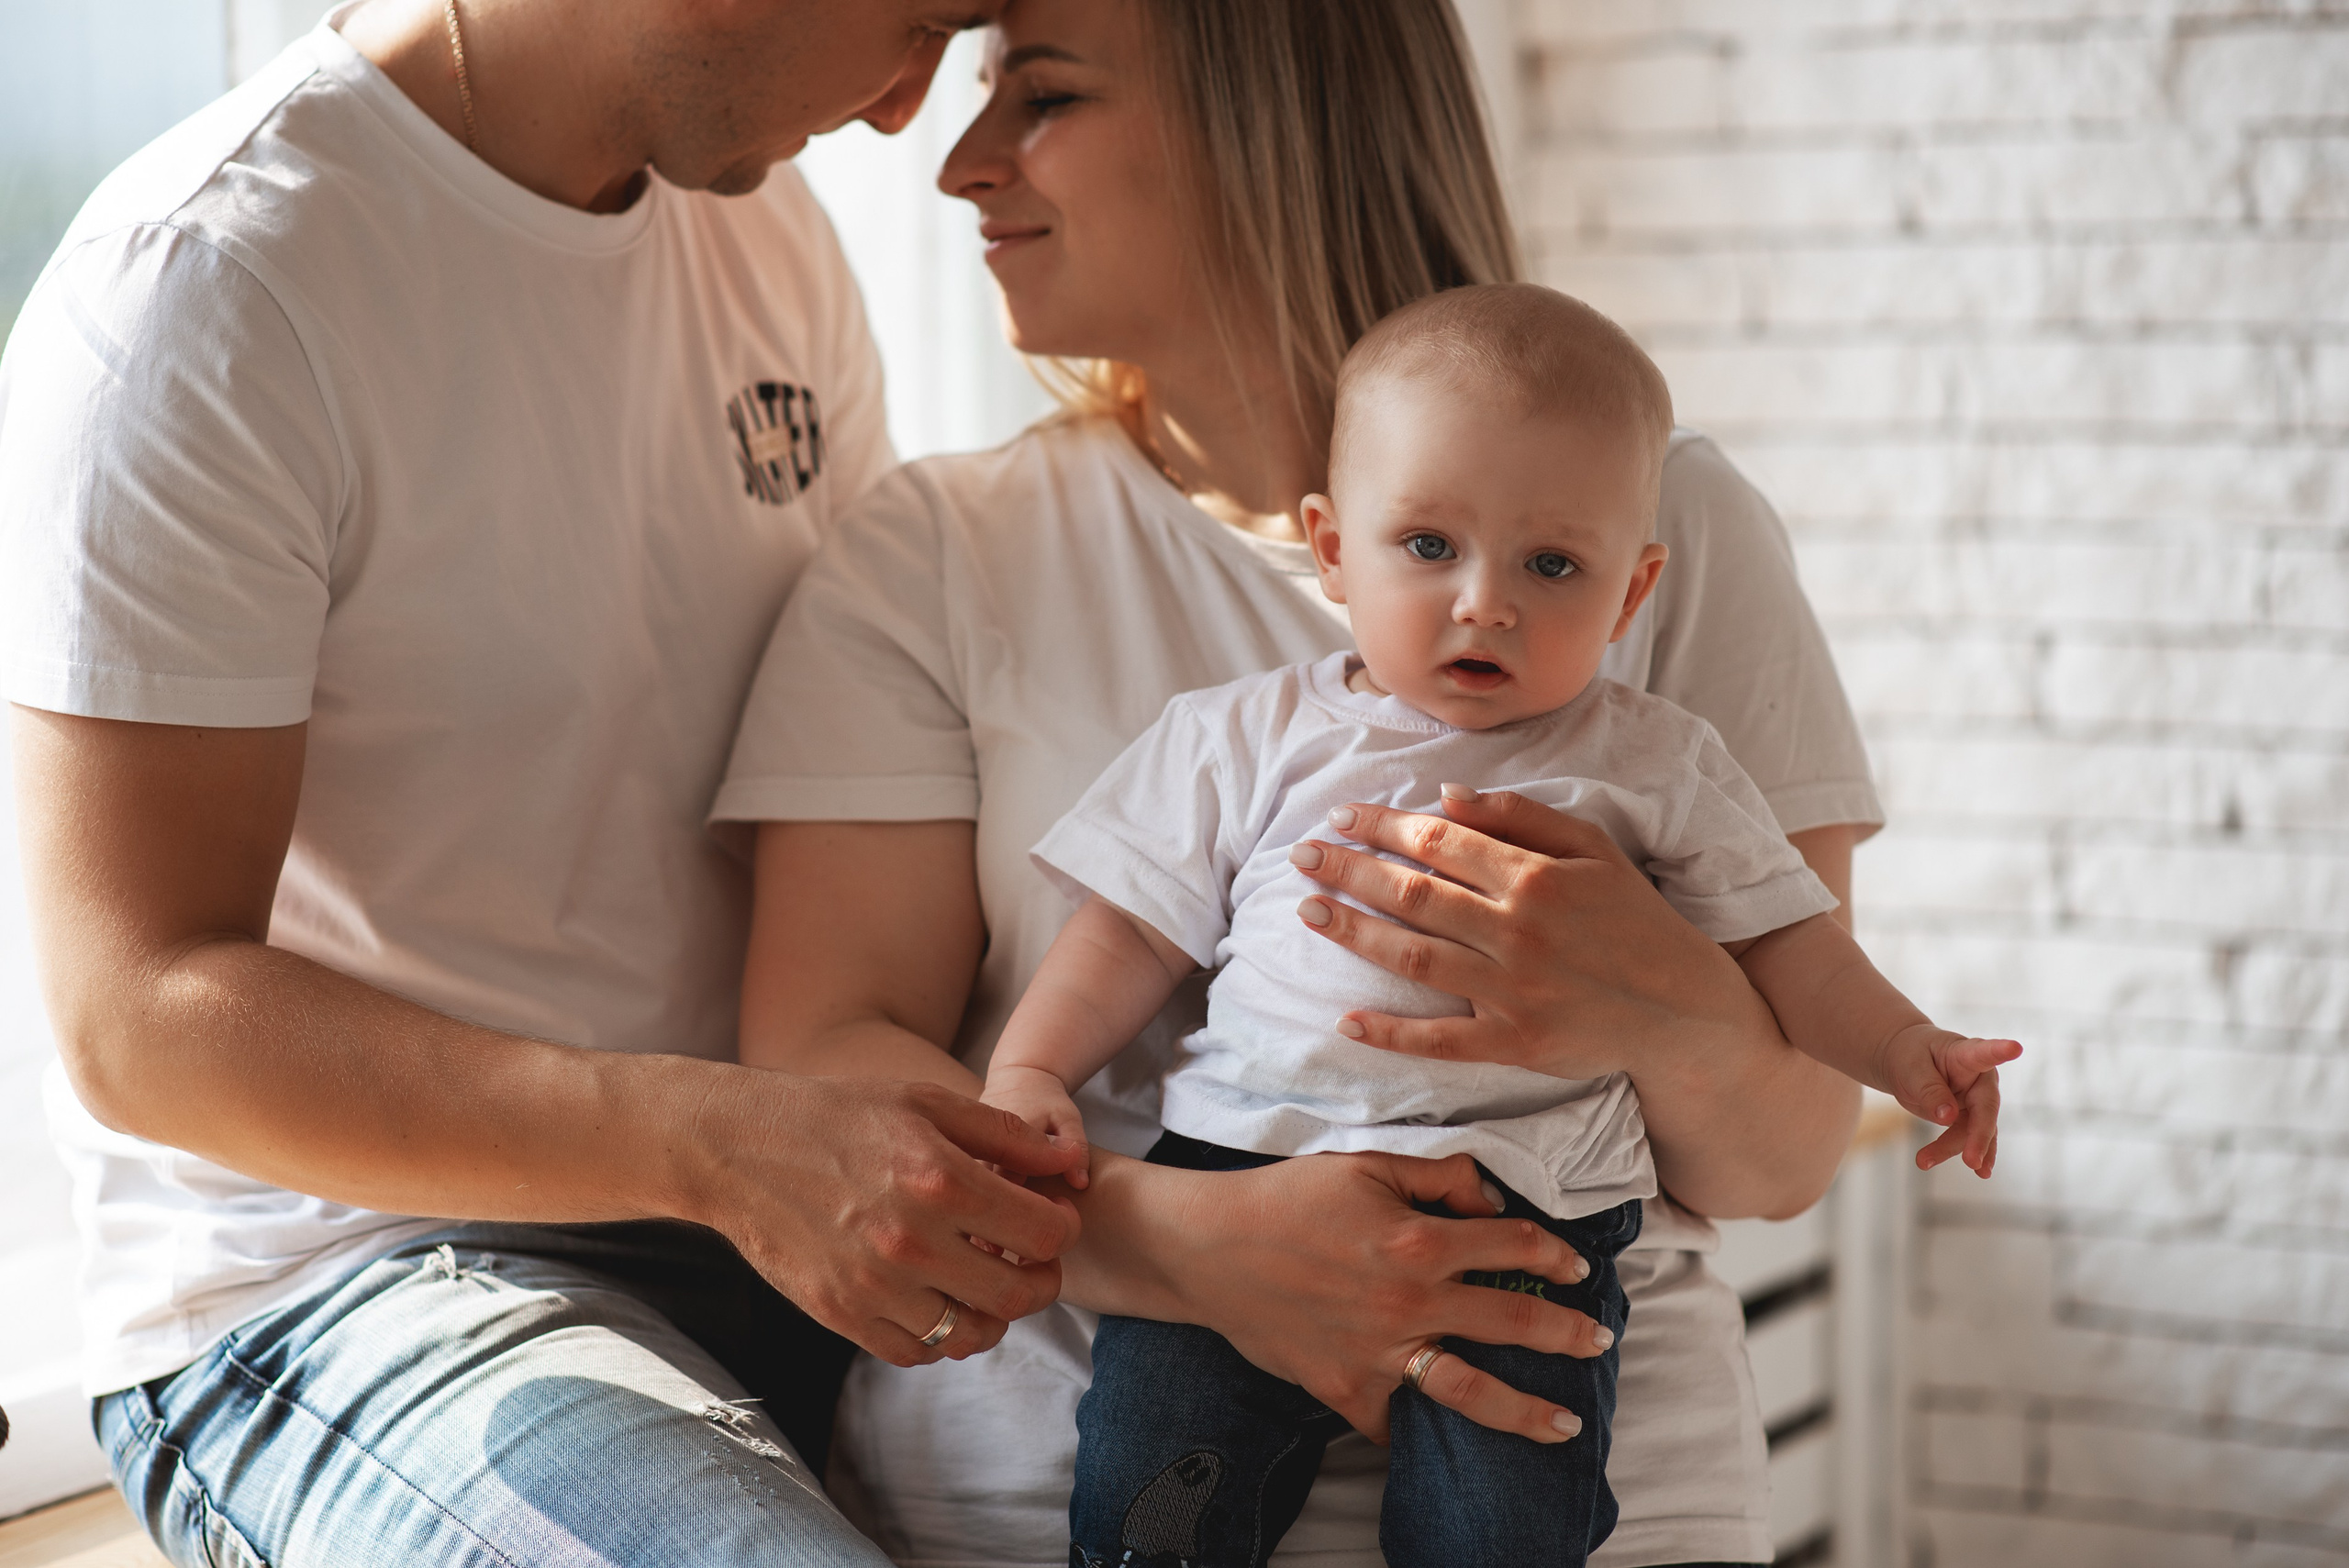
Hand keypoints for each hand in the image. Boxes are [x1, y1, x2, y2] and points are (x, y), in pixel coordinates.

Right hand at [683, 1071, 1083, 1366]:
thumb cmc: (838, 1115)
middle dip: (1042, 1282)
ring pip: (968, 1335)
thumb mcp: (925, 1102)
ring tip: (986, 1284)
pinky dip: (937, 1336)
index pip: (1044, 1233)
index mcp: (939, 1179)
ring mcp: (872, 1285)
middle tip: (1034, 1265)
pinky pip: (913, 1351)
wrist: (738, 1147)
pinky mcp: (839, 1314)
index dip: (1061, 1229)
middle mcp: (910, 1240)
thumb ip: (1006, 1135)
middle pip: (1016, 1295)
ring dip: (992, 1316)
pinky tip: (937, 1300)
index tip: (1052, 1221)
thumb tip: (1070, 1161)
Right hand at [1139, 1151, 1609, 1444]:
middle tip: (1598, 1342)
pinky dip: (1420, 1430)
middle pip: (1513, 1324)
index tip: (1577, 1267)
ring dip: (1527, 1412)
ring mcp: (1381, 1354)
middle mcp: (1410, 1302)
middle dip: (1567, 1335)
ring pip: (1473, 1393)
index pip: (1513, 1249)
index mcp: (1420, 1240)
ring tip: (1565, 1426)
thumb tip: (1491, 1199)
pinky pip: (1396, 1424)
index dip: (1555, 1256)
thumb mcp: (1366, 1162)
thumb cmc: (1286, 1198)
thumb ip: (1439, 1174)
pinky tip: (1448, 1439)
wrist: (1209, 1248)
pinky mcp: (1346, 1391)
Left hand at [1288, 786, 1761, 1079]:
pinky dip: (1391, 1033)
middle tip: (1302, 857)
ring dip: (1354, 933)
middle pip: (1413, 894)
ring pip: (1415, 958)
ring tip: (1308, 913)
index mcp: (1535, 876)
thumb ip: (1523, 817)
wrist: (1683, 1009)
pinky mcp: (1515, 1043)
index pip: (1439, 840)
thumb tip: (1447, 797)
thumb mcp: (1595, 849)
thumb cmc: (1635, 919)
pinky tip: (1347, 1020)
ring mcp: (1514, 990)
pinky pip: (1440, 1040)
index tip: (1341, 818)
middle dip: (1350, 871)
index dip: (1382, 826)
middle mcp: (1518, 930)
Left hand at [1879, 1026, 2019, 1176]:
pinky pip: (1970, 1138)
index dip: (2000, 1051)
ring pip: (1975, 1129)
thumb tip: (1948, 1118)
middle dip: (1979, 1135)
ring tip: (1924, 1161)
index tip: (2014, 1047)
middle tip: (1972, 1161)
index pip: (1984, 1052)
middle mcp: (1980, 1078)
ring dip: (1956, 1148)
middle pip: (1986, 1108)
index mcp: (1966, 1054)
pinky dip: (1970, 1153)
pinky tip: (1980, 1172)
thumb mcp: (1910, 1067)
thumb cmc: (1910, 1055)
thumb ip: (1929, 1090)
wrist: (1905, 1060)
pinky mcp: (1970, 1117)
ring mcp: (1978, 1099)